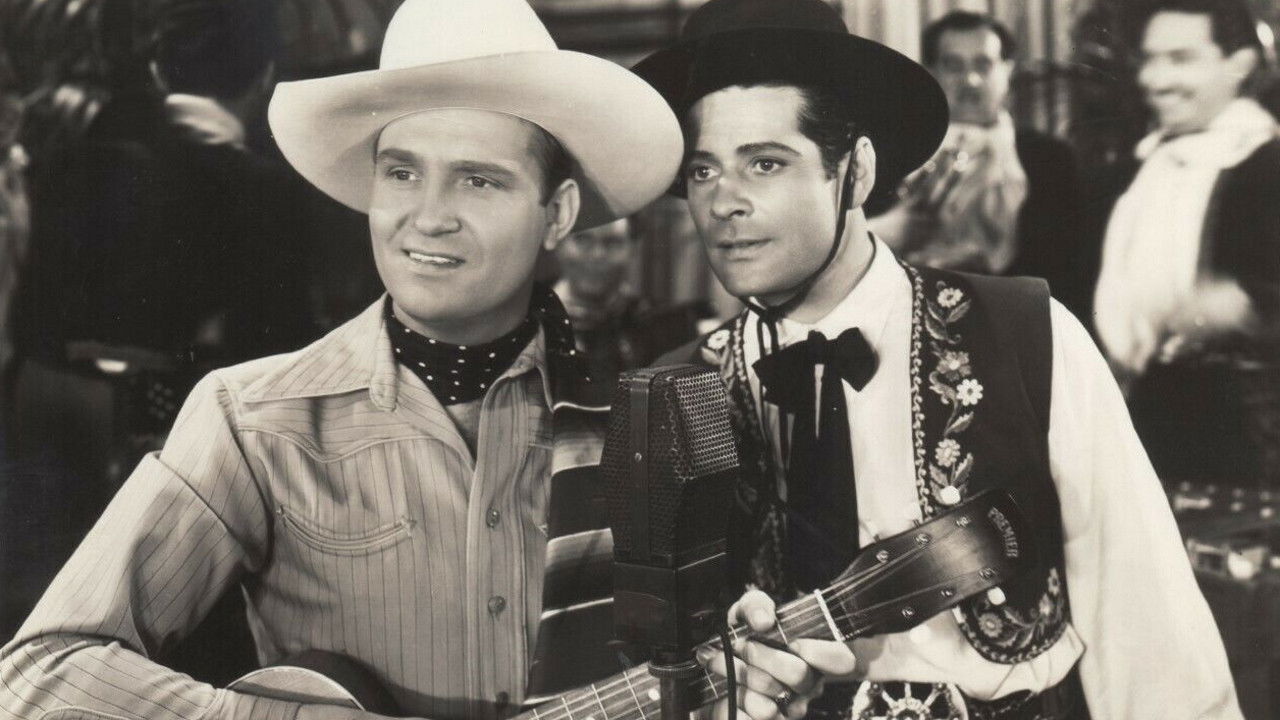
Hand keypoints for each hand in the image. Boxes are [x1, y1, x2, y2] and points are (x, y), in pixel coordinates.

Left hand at [694, 590, 855, 719]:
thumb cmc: (748, 632)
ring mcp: (789, 709)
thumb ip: (757, 605)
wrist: (723, 659)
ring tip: (724, 661)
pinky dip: (730, 702)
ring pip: (770, 704)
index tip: (794, 642)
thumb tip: (763, 621)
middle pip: (799, 676)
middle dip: (765, 656)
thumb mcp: (751, 610)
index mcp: (817, 655)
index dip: (822, 653)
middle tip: (744, 645)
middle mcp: (808, 686)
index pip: (842, 660)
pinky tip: (725, 686)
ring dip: (740, 677)